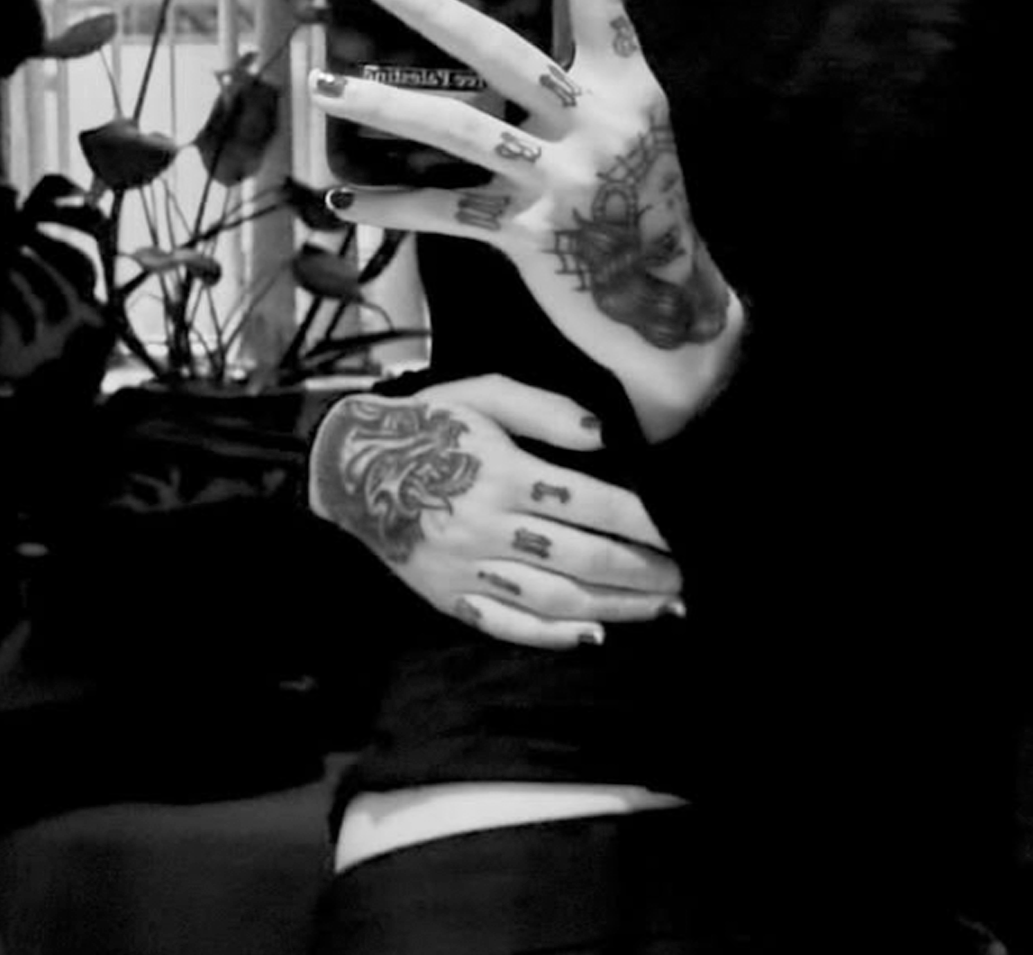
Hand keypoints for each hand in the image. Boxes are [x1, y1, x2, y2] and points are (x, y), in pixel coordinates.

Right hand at [307, 374, 684, 648]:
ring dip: (613, 609)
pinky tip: (591, 636)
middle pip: (579, 559)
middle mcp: (488, 527)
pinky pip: (505, 626)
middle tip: (683, 580)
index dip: (639, 522)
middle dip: (640, 573)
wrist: (349, 465)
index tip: (677, 532)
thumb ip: (546, 411)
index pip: (589, 503)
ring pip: (552, 600)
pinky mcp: (448, 599)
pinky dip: (551, 637)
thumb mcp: (483, 394)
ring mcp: (467, 570)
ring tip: (658, 610)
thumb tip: (606, 435)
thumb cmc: (428, 423)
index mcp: (502, 474)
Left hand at [308, 0, 743, 440]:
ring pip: (459, 130)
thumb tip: (499, 44)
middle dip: (435, 13)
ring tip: (324, 87)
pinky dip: (393, 206)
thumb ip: (580, 86)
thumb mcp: (633, 132)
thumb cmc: (643, 210)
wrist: (670, 310)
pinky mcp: (533, 237)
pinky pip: (447, 213)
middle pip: (504, 54)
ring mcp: (564, 180)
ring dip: (385, 108)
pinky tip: (342, 199)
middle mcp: (598, 124)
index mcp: (628, 88)